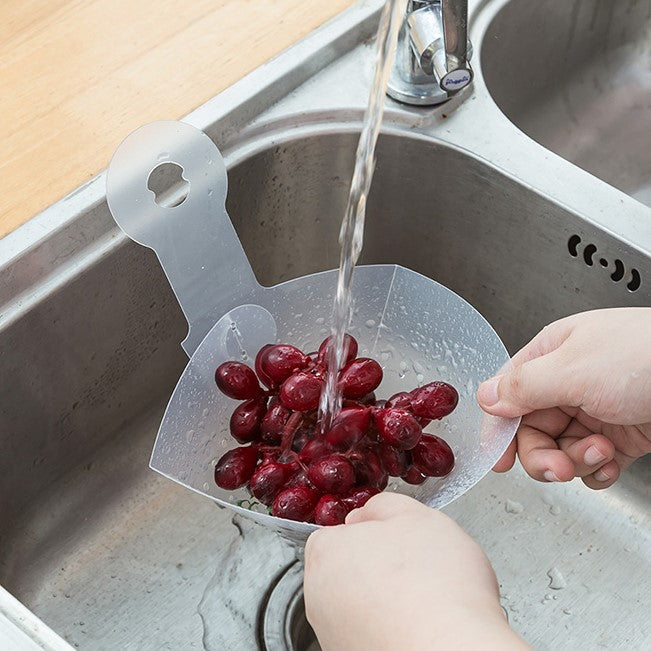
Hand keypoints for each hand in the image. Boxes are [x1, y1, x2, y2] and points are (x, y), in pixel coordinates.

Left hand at [304, 493, 528, 650]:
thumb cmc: (436, 589)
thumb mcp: (416, 516)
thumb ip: (384, 505)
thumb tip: (370, 512)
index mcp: (326, 553)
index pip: (337, 533)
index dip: (372, 533)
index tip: (397, 540)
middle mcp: (319, 598)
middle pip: (346, 569)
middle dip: (376, 566)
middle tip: (414, 568)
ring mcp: (334, 635)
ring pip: (358, 605)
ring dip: (384, 600)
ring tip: (422, 601)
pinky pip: (371, 633)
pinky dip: (390, 629)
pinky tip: (419, 626)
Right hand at [477, 308, 650, 488]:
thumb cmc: (648, 356)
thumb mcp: (573, 369)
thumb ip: (522, 386)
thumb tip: (485, 396)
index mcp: (552, 355)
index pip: (509, 394)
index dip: (499, 428)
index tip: (497, 460)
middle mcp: (570, 381)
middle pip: (533, 428)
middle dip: (542, 454)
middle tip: (558, 468)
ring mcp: (597, 408)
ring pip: (561, 448)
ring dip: (575, 461)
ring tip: (601, 453)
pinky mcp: (623, 432)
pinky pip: (592, 461)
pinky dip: (597, 469)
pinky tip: (612, 462)